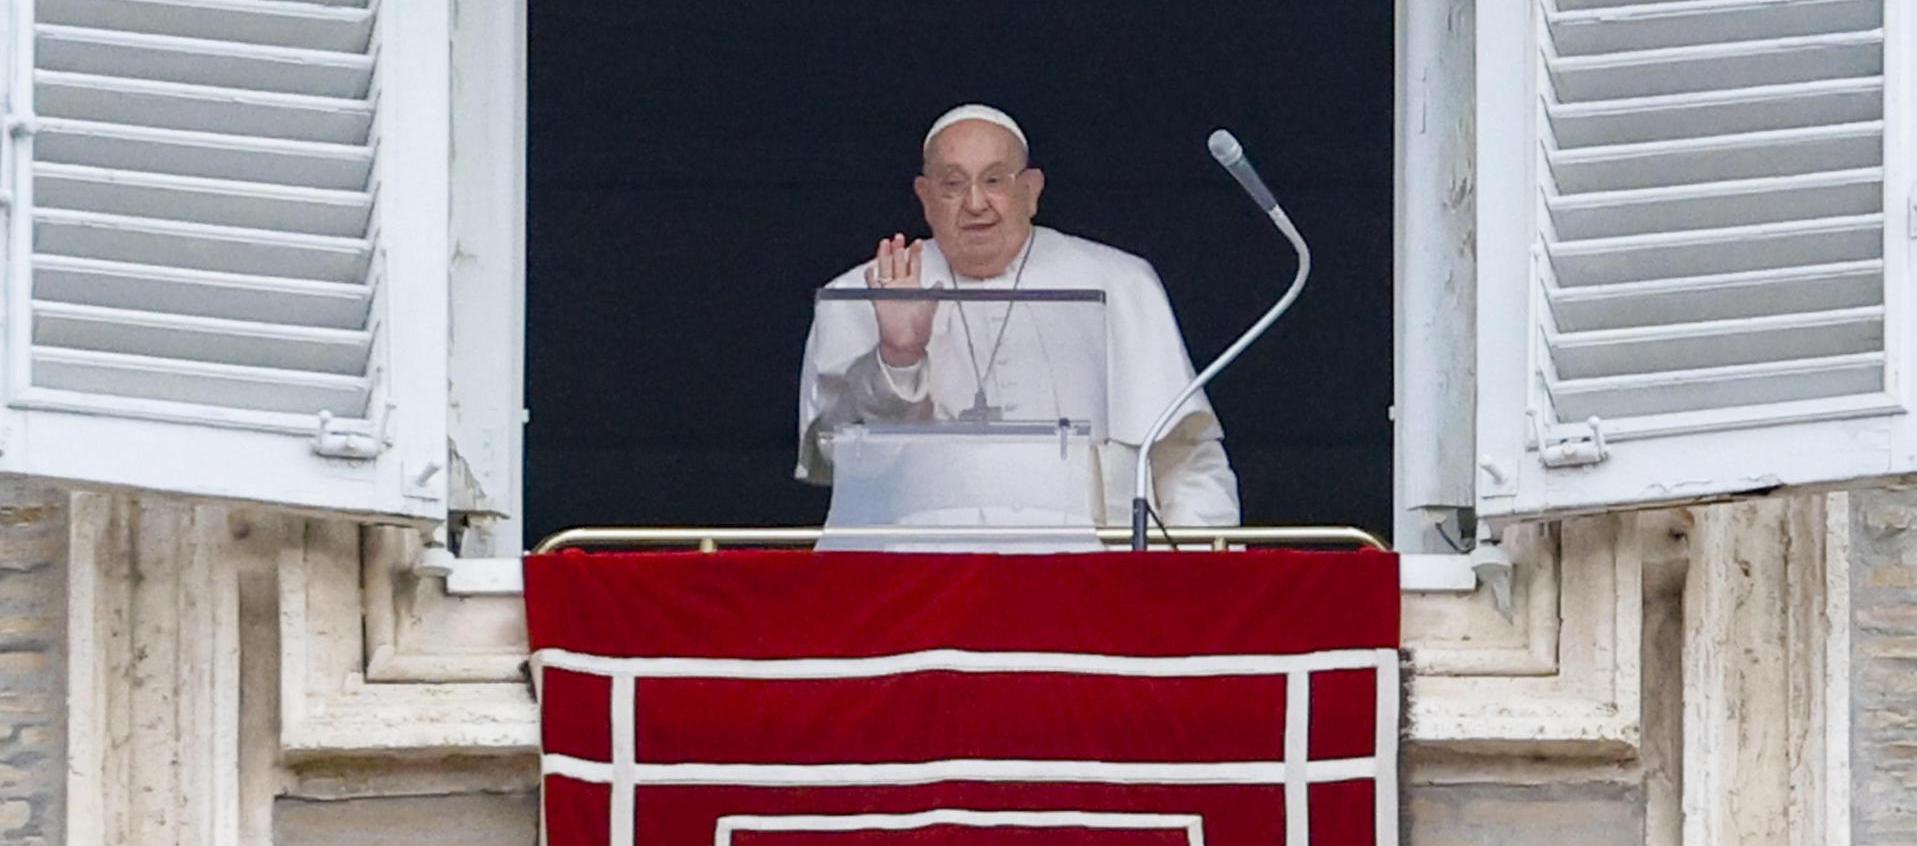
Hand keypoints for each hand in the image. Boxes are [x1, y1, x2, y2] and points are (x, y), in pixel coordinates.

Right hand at [864, 233, 933, 365]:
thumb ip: (934, 294)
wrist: (907, 343)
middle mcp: (901, 286)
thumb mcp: (931, 307)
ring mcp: (890, 291)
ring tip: (885, 244)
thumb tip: (941, 284)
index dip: (916, 253)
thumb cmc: (919, 328)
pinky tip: (870, 269)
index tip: (918, 242)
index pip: (914, 265)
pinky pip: (873, 286)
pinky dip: (871, 278)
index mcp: (914, 286)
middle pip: (899, 263)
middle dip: (899, 250)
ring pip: (885, 269)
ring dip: (885, 257)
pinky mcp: (879, 299)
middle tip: (899, 238)